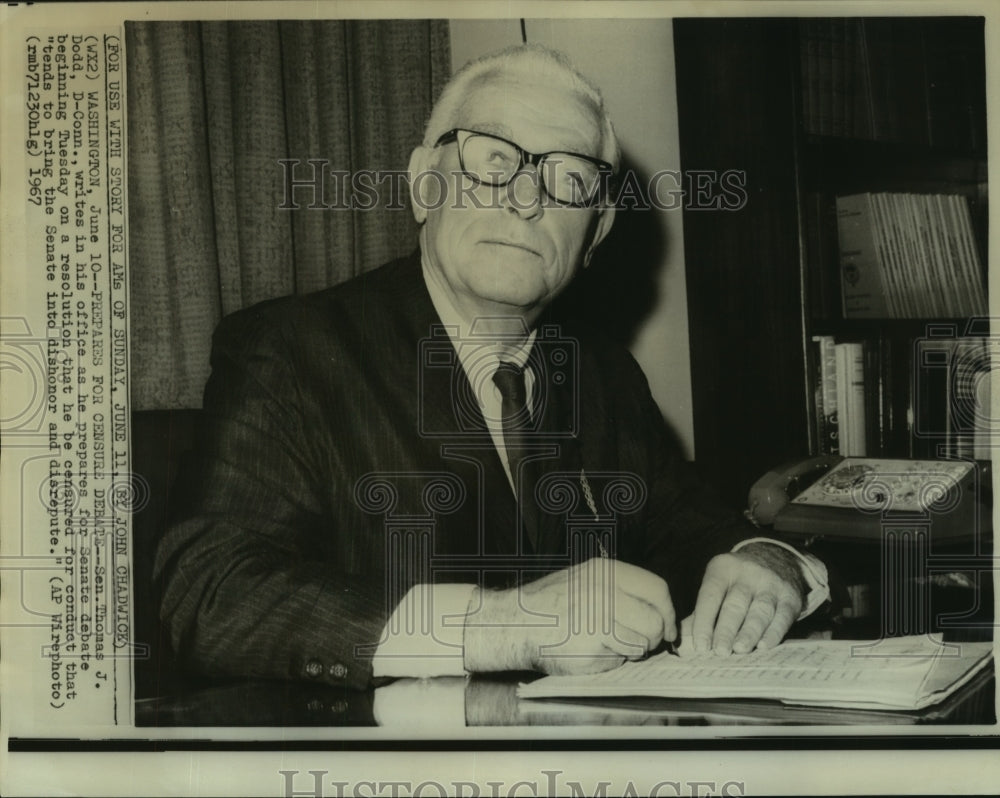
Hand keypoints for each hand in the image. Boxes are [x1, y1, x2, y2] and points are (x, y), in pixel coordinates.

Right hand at [464, 558, 675, 675]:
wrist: (515, 622)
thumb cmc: (553, 602)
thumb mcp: (586, 578)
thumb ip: (622, 588)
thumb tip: (661, 610)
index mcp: (605, 572)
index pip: (658, 589)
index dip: (668, 612)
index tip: (669, 627)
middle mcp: (604, 593)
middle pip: (655, 621)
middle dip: (654, 637)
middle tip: (642, 641)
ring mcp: (598, 622)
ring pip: (641, 644)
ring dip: (632, 650)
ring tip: (609, 643)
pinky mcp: (591, 650)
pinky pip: (619, 660)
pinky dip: (612, 660)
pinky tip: (592, 650)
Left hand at [691, 546, 804, 654]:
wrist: (776, 560)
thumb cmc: (737, 581)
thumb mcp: (718, 584)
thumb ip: (701, 612)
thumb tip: (682, 641)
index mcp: (722, 568)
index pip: (710, 595)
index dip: (704, 621)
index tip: (701, 646)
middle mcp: (747, 573)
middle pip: (735, 604)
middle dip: (726, 630)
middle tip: (720, 651)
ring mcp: (771, 584)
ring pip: (759, 611)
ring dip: (749, 632)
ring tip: (740, 650)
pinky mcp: (790, 597)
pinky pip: (782, 616)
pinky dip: (773, 633)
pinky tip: (764, 646)